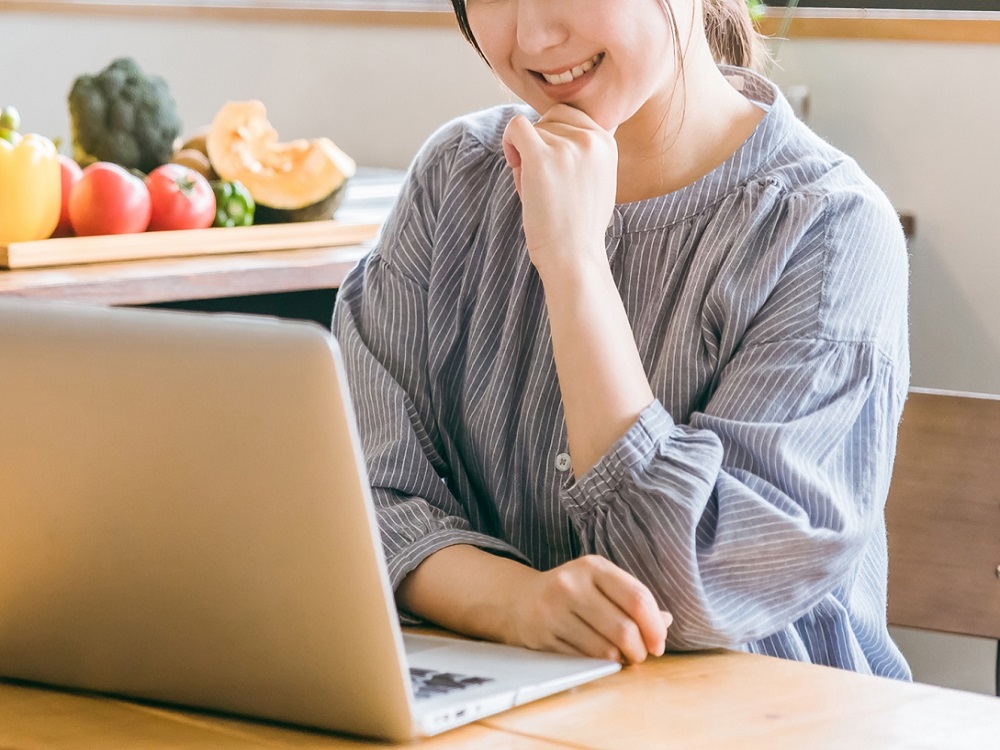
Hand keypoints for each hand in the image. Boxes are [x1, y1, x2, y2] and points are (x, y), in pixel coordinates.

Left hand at [502, 105, 617, 278]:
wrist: (574, 256)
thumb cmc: (578, 226)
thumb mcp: (597, 181)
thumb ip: (585, 153)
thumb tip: (553, 125)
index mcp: (606, 143)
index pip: (571, 116)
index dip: (554, 136)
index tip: (552, 165)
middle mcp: (591, 139)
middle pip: (550, 120)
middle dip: (540, 145)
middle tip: (543, 180)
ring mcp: (567, 147)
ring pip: (532, 129)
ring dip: (526, 154)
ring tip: (537, 188)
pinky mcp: (542, 157)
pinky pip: (515, 126)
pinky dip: (509, 140)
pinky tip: (514, 163)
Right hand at [509, 555, 670, 663]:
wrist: (519, 600)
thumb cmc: (571, 592)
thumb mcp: (600, 583)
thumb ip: (633, 599)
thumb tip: (666, 622)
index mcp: (592, 567)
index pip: (637, 598)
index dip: (655, 627)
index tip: (659, 642)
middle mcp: (572, 584)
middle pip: (624, 629)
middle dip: (640, 650)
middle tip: (640, 654)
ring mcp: (554, 611)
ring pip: (605, 649)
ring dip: (620, 659)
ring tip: (620, 655)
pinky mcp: (542, 636)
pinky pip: (584, 660)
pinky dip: (599, 664)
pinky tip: (599, 657)